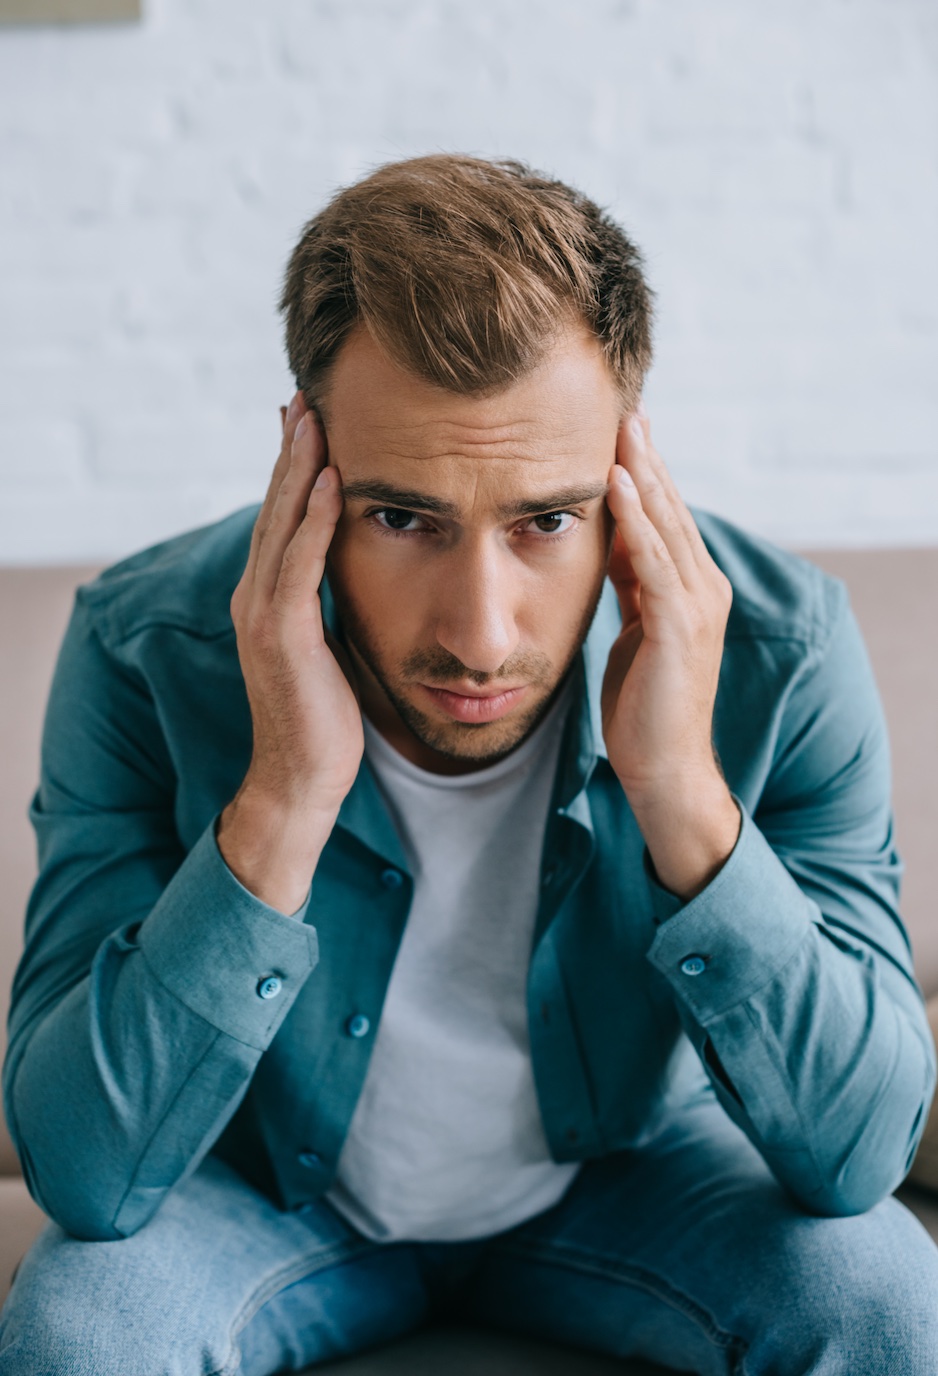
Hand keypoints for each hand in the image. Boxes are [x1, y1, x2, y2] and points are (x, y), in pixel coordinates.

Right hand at [217, 393, 363, 911]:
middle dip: (291, 449)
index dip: (295, 466)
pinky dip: (314, 520)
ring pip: (281, 523)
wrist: (300, 780)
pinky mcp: (280, 636)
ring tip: (315, 416)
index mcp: (267, 596)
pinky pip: (298, 565)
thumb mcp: (327, 647)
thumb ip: (327, 604)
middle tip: (306, 394)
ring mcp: (261, 614)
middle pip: (275, 506)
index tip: (312, 418)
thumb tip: (352, 570)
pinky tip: (334, 481)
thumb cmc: (322, 719)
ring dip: (299, 467)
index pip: (282, 517)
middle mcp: (254, 595)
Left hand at [602, 408, 739, 897]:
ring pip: (665, 525)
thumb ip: (633, 585)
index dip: (645, 470)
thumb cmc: (645, 704)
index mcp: (692, 588)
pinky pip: (654, 562)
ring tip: (621, 428)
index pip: (666, 516)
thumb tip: (612, 543)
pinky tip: (618, 485)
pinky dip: (637, 520)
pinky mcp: (679, 628)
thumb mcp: (636, 629)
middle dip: (645, 456)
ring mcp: (697, 607)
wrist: (663, 768)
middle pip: (670, 508)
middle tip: (623, 405)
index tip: (620, 426)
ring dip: (642, 473)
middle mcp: (704, 588)